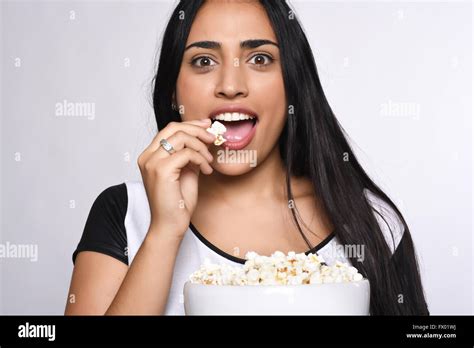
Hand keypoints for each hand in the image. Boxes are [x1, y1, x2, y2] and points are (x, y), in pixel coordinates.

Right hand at [137, 119, 215, 239]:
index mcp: (150, 156)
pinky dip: (201, 159)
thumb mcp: (186, 172)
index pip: (169, 129)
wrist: (170, 225)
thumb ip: (190, 155)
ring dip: (201, 147)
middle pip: (174, 128)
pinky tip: (206, 170)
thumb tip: (204, 139)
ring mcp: (152, 162)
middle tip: (213, 138)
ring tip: (209, 161)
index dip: (190, 125)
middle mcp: (147, 156)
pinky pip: (187, 153)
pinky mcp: (161, 170)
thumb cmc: (177, 203)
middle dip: (197, 130)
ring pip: (181, 137)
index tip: (207, 127)